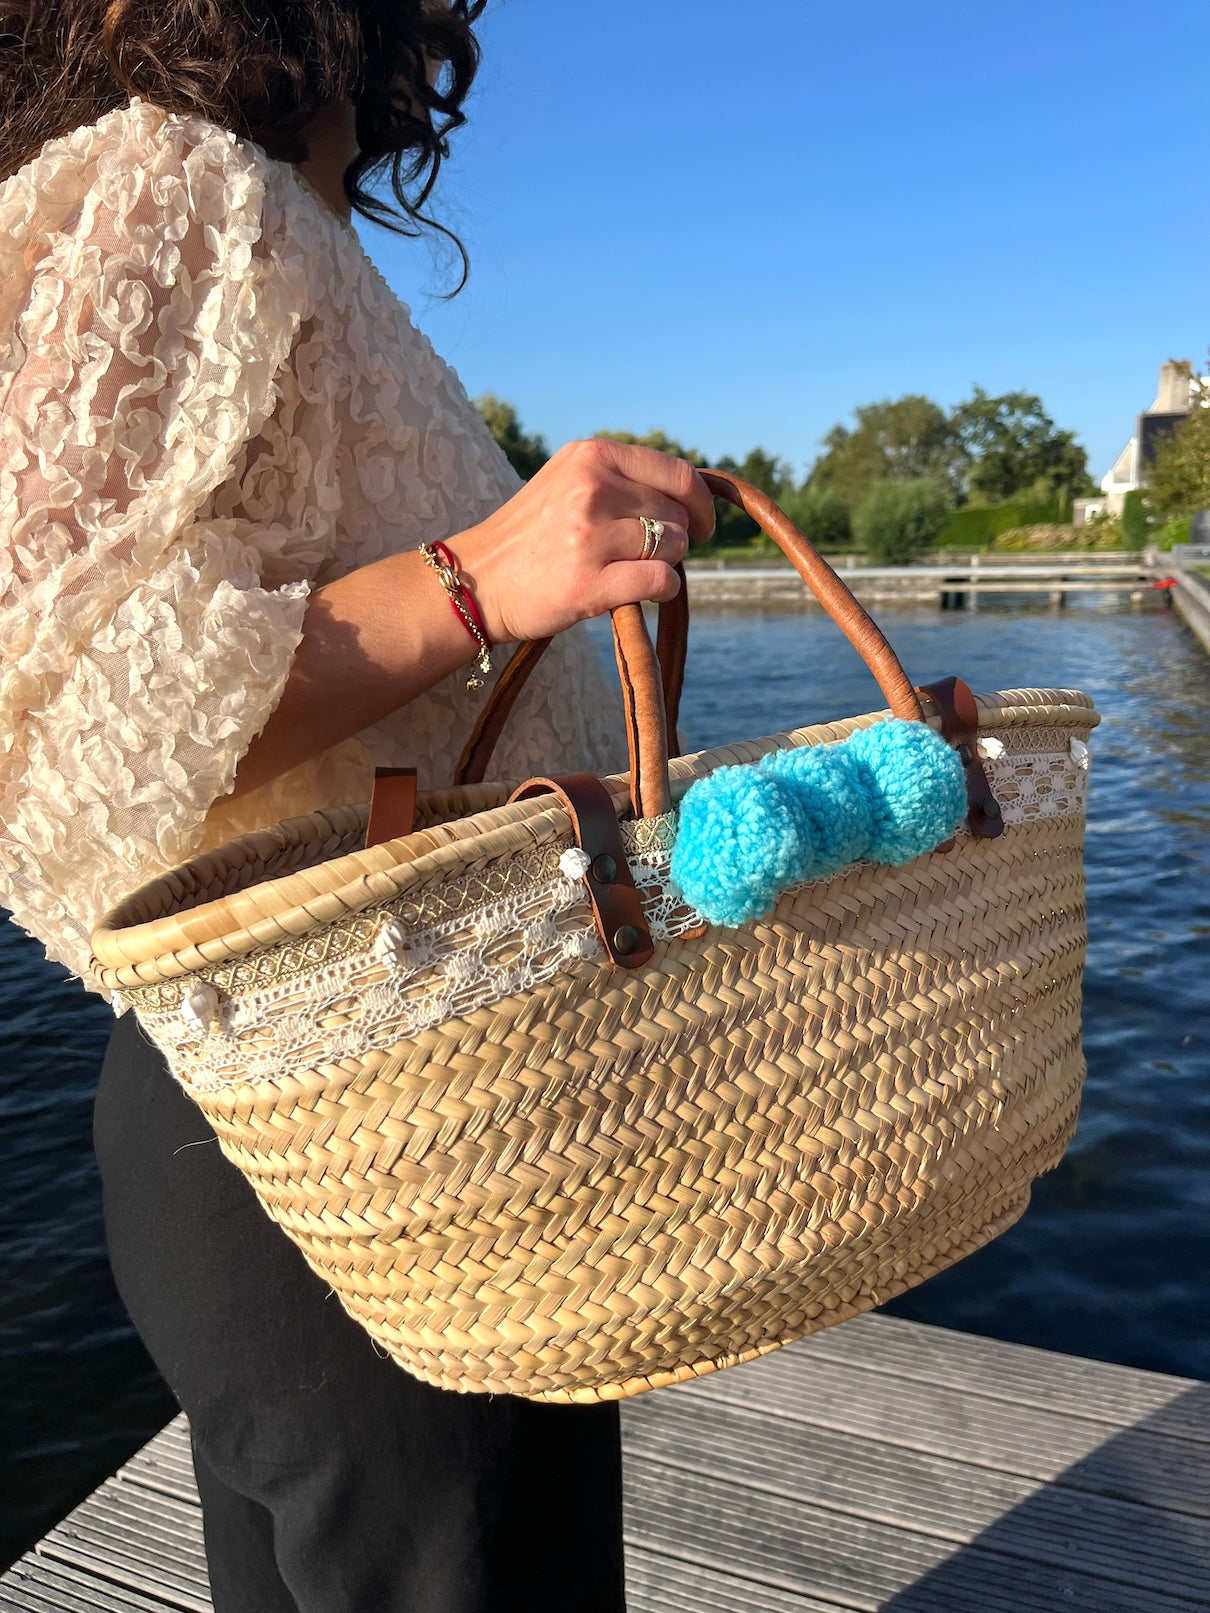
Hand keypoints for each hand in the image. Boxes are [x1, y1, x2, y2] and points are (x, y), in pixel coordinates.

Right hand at [452, 439, 715, 643]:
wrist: (476, 580)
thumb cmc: (532, 536)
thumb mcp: (569, 482)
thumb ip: (623, 479)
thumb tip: (694, 496)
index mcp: (590, 456)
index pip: (677, 474)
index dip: (700, 504)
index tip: (702, 525)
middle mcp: (591, 488)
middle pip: (677, 516)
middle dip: (673, 540)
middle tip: (640, 556)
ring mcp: (589, 536)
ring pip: (673, 549)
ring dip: (663, 565)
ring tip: (626, 570)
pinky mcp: (588, 583)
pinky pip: (660, 582)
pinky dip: (661, 591)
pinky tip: (637, 593)